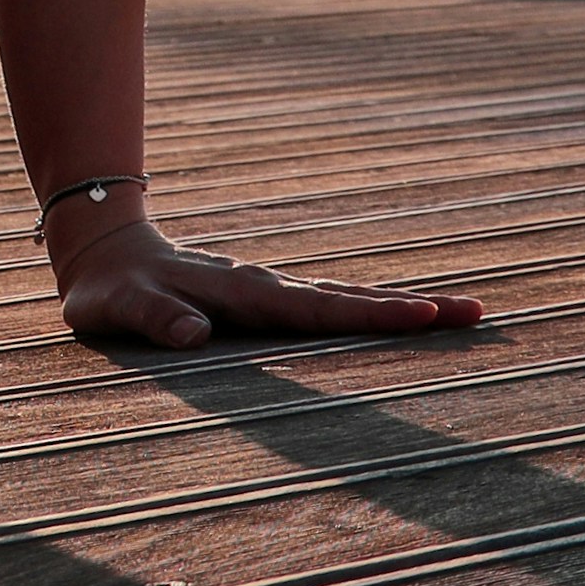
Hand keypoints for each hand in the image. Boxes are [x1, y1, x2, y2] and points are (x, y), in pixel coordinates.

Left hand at [50, 213, 486, 348]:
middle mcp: (268, 287)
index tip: (423, 317)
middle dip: (414, 308)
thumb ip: (152, 318)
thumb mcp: (118, 308)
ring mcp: (272, 291)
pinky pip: (329, 307)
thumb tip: (193, 335)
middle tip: (478, 313)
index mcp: (243, 293)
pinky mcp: (269, 301)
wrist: (106, 250)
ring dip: (400, 308)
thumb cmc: (109, 290)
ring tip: (461, 313)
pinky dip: (370, 312)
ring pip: (347, 300)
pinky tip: (399, 321)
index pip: (319, 309)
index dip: (370, 316)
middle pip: (352, 300)